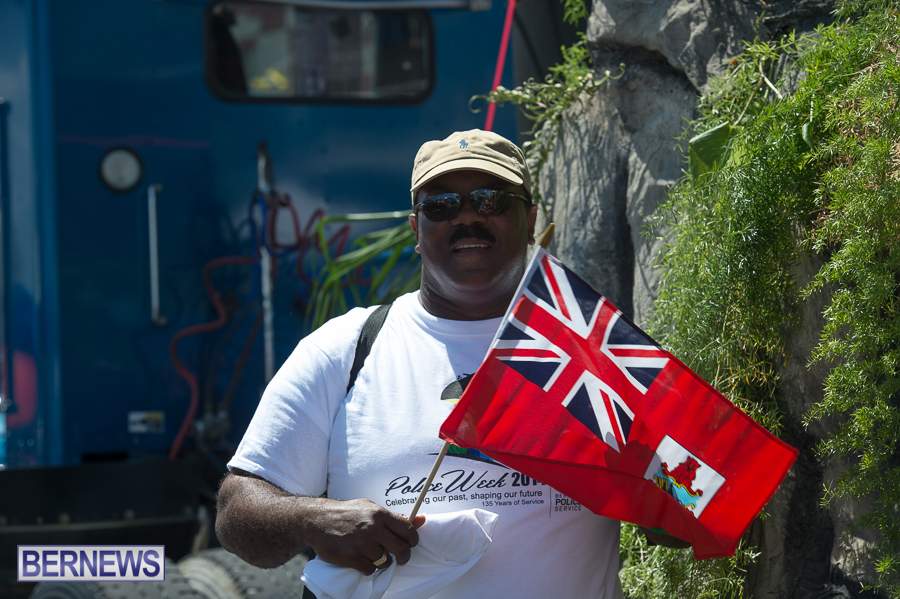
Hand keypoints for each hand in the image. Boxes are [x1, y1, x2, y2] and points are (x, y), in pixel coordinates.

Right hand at [305, 498, 425, 574]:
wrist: (318, 520)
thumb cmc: (347, 513)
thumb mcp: (371, 508)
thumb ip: (395, 517)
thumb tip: (422, 520)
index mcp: (380, 514)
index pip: (408, 530)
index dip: (413, 540)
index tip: (409, 544)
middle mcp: (373, 529)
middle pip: (401, 549)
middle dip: (403, 556)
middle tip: (399, 557)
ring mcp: (362, 544)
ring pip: (385, 562)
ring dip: (383, 562)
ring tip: (374, 555)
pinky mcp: (350, 557)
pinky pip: (369, 570)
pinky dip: (368, 568)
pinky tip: (362, 559)